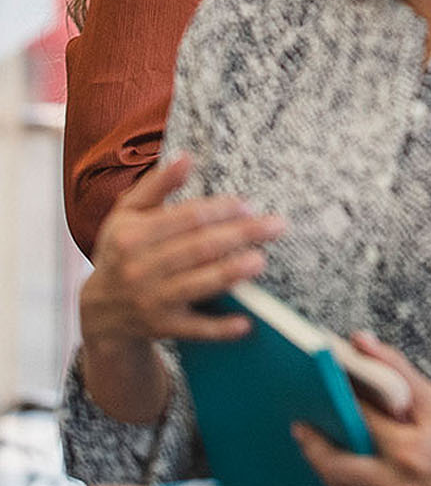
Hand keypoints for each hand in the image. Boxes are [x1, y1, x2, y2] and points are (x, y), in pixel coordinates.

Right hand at [79, 153, 285, 423]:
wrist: (99, 311)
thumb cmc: (122, 250)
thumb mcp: (128, 213)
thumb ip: (157, 184)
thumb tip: (186, 156)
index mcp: (132, 236)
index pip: (187, 218)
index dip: (221, 210)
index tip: (248, 205)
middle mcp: (139, 269)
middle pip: (200, 248)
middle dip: (241, 235)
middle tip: (276, 225)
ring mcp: (151, 301)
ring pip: (199, 285)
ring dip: (231, 273)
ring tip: (260, 261)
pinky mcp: (163, 328)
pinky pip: (195, 329)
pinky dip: (220, 329)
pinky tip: (246, 324)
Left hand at [295, 333, 430, 485]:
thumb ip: (396, 370)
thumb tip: (359, 341)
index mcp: (410, 448)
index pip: (358, 421)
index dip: (332, 403)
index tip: (309, 391)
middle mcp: (398, 480)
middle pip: (337, 467)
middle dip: (313, 447)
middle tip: (299, 427)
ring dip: (325, 466)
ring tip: (314, 442)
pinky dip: (344, 481)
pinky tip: (338, 464)